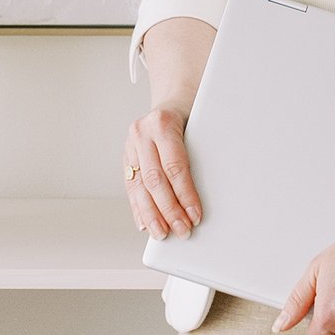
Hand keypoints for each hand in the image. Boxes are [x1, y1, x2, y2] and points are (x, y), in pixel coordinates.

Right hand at [125, 103, 201, 239]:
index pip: (175, 166)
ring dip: (152, 215)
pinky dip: (138, 208)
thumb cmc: (193, 116)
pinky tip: (144, 224)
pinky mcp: (125, 157)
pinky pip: (131, 187)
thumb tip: (209, 195)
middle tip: (182, 230)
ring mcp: (130, 145)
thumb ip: (201, 154)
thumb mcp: (200, 127)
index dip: (185, 195)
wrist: (173, 100)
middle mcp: (142, 133)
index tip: (196, 216)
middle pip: (155, 180)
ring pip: (139, 187)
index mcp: (162, 123)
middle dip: (169, 210)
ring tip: (163, 234)